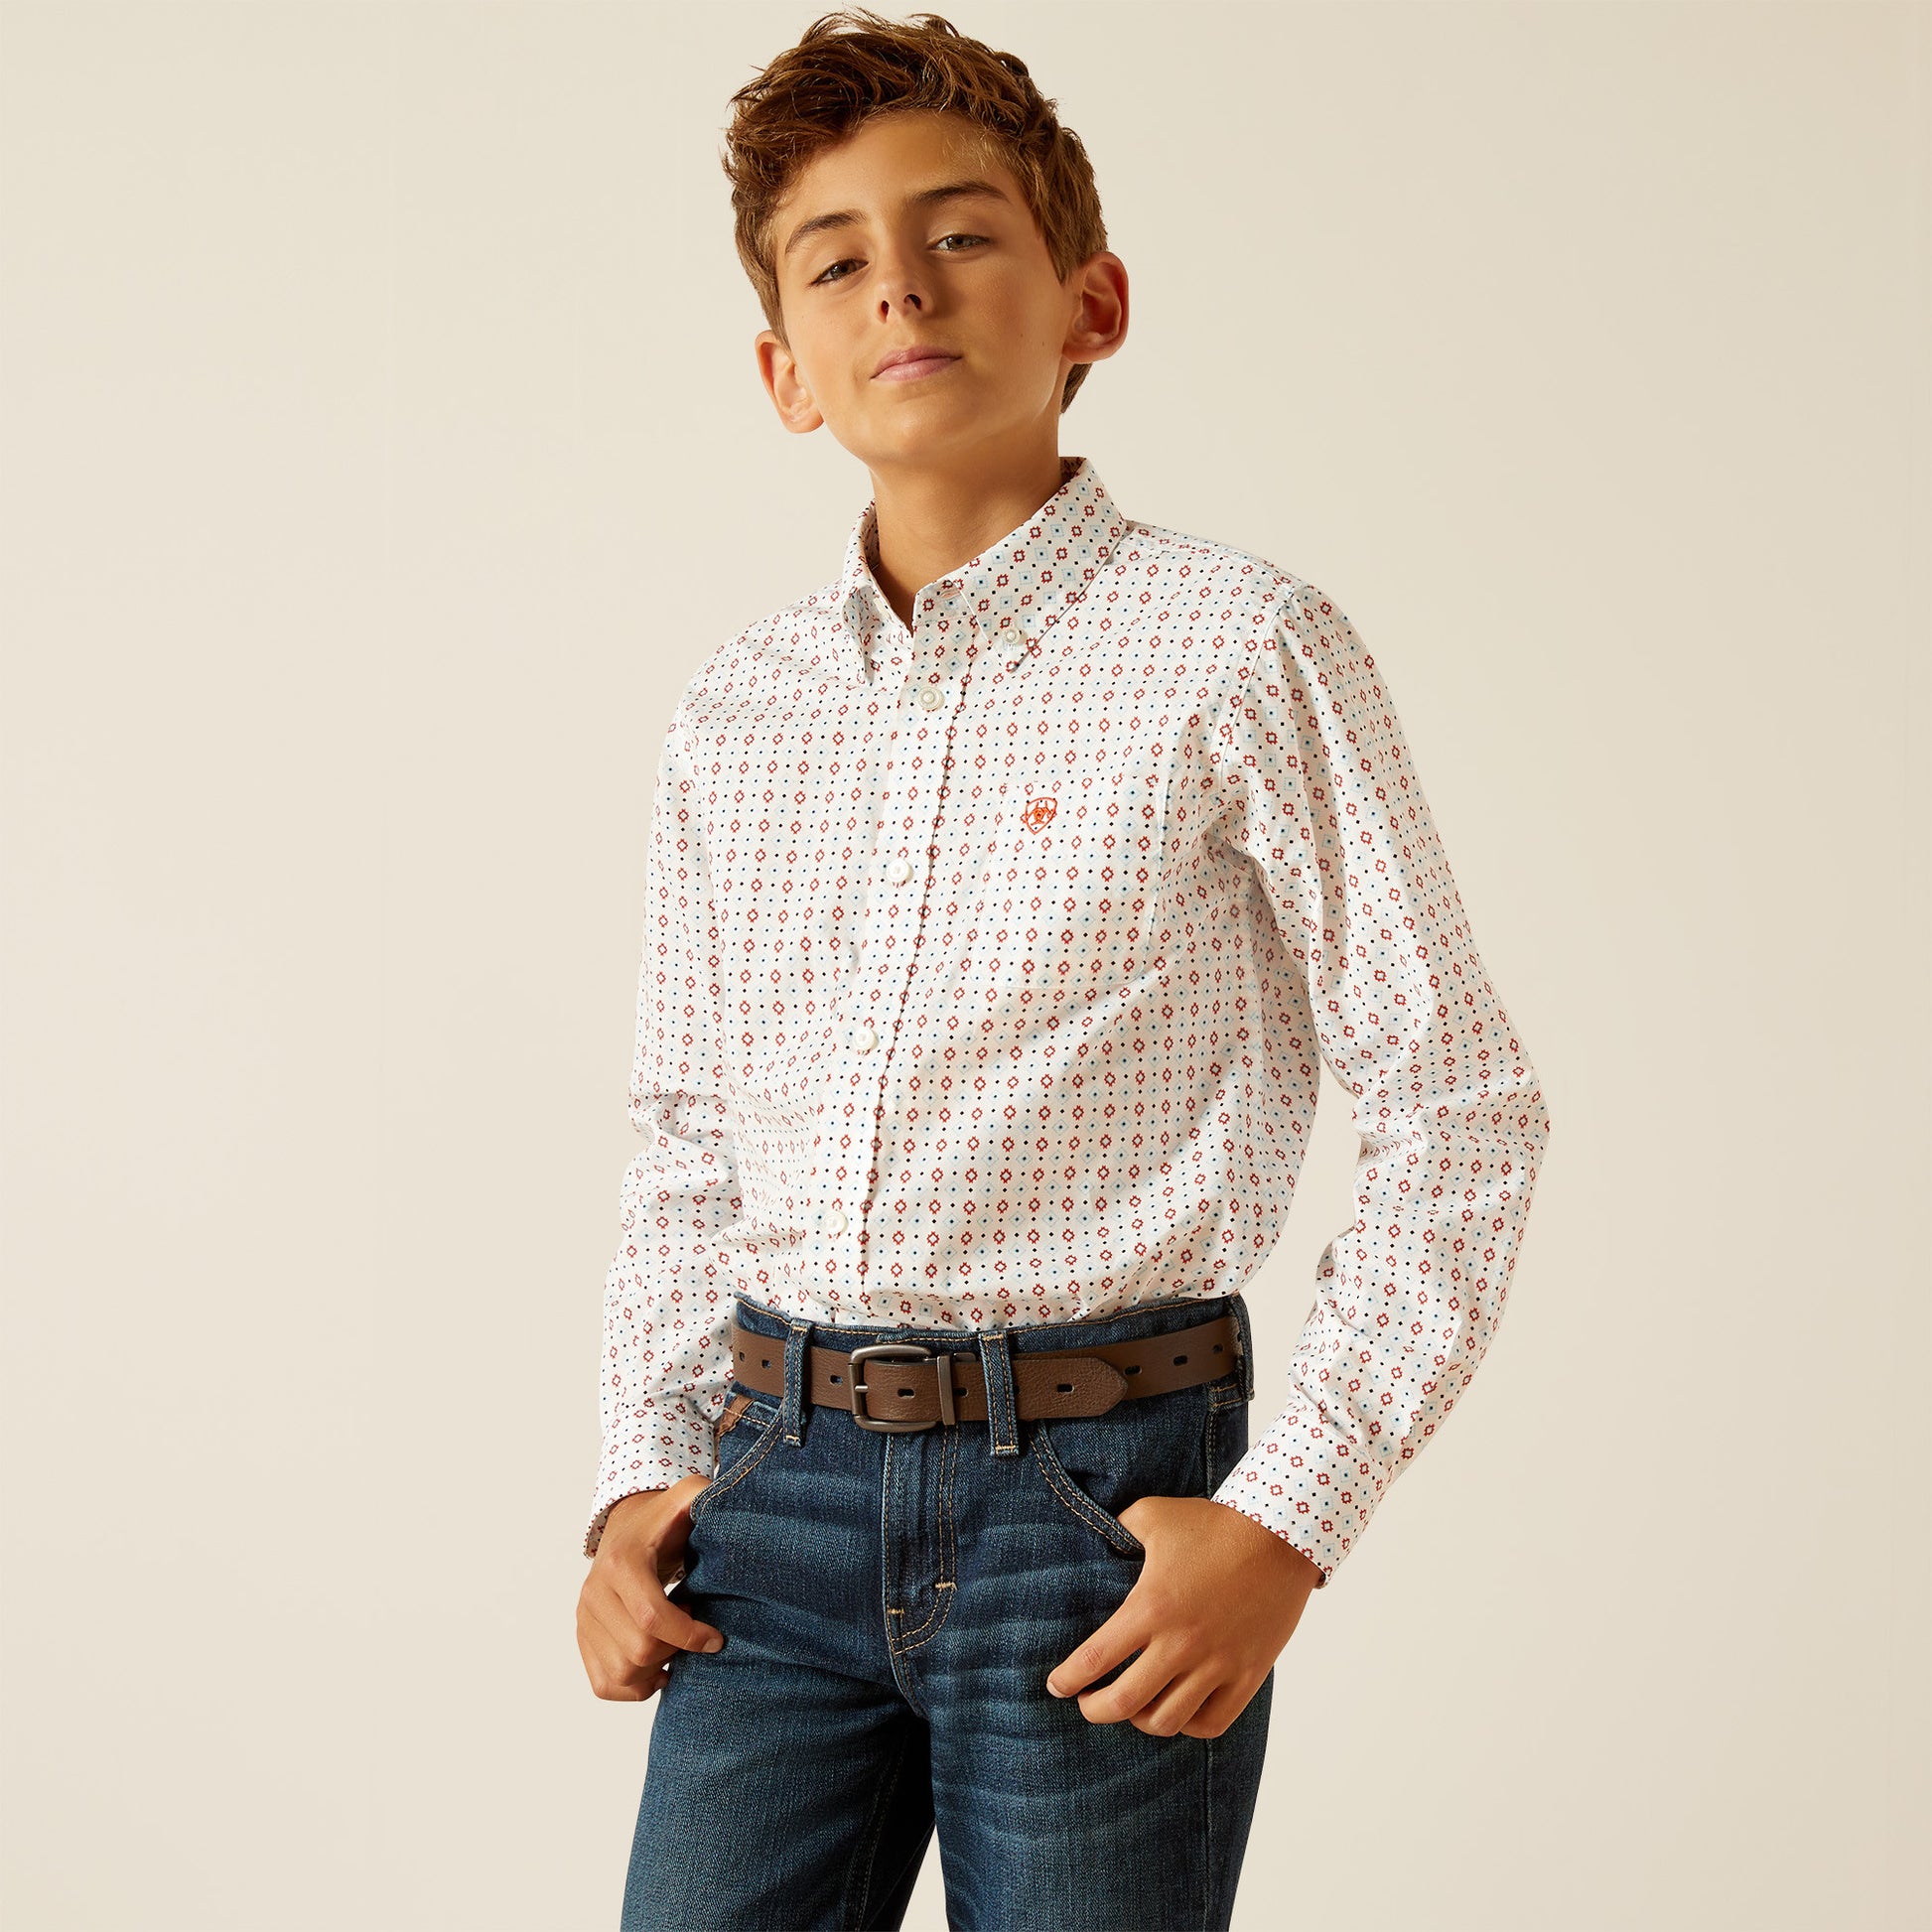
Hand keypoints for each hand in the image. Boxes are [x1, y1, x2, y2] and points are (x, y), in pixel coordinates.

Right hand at [577, 1476, 724, 1700]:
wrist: (628, 1528)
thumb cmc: (663, 1520)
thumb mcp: (684, 1499)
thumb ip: (700, 1495)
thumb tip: (716, 1503)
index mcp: (621, 1564)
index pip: (651, 1617)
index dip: (688, 1636)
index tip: (716, 1638)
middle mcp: (594, 1593)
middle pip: (638, 1650)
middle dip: (675, 1648)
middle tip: (692, 1629)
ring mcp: (585, 1618)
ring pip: (621, 1673)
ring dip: (656, 1669)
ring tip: (675, 1644)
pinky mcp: (583, 1637)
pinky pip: (603, 1684)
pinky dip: (633, 1688)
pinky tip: (658, 1669)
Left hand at [1045, 1495, 1320, 1735]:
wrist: (1281, 1537)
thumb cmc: (1213, 1524)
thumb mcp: (1154, 1514)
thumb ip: (1118, 1529)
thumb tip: (1096, 1538)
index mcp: (1151, 1607)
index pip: (1095, 1659)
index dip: (1068, 1680)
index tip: (1056, 1686)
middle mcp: (1181, 1643)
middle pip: (1125, 1702)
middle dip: (1095, 1710)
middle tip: (1087, 1704)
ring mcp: (1217, 1664)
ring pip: (1167, 1720)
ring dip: (1140, 1719)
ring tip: (1132, 1706)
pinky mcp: (1248, 1675)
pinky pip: (1212, 1722)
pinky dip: (1188, 1725)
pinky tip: (1177, 1710)